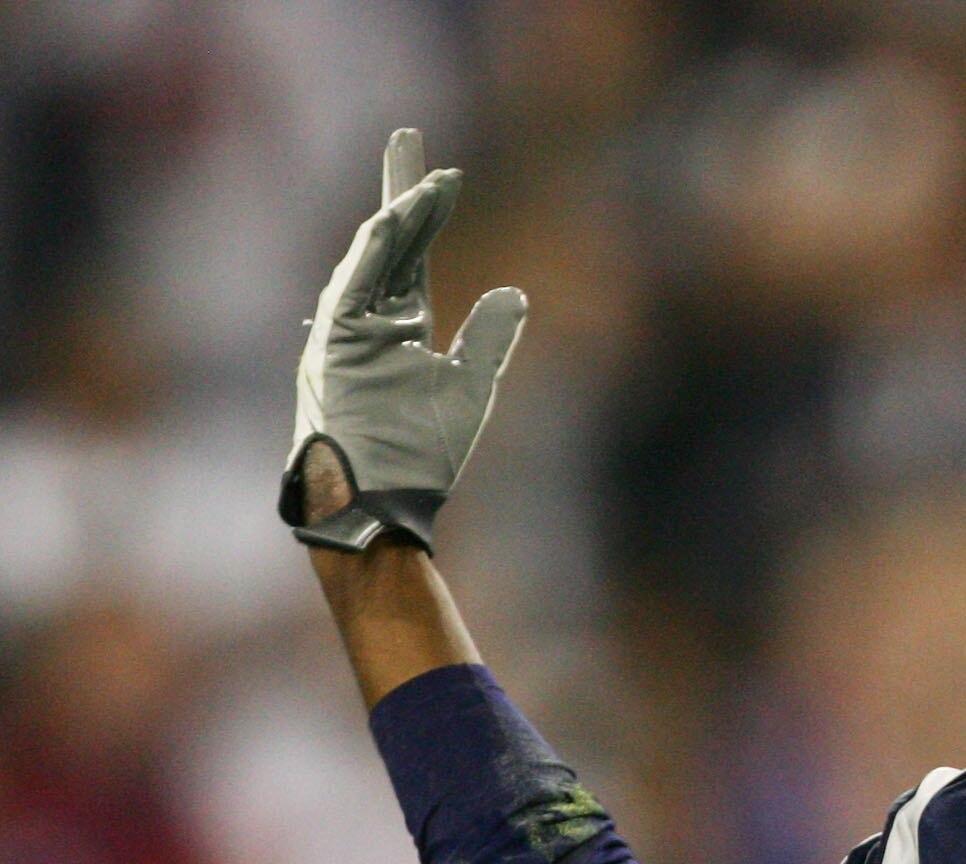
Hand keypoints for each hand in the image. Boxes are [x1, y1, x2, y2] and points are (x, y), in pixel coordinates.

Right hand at [281, 127, 525, 552]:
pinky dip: (377, 250)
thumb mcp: (469, 388)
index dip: (424, 211)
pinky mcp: (333, 344)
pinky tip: (399, 217)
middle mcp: (367, 320)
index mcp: (397, 328)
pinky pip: (356, 283)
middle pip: (388, 242)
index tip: (443, 173)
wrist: (380, 504)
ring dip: (401, 216)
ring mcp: (345, 329)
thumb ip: (489, 338)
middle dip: (403, 192)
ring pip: (373, 257)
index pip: (411, 256)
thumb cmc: (421, 457)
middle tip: (412, 139)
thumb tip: (514, 291)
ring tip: (432, 180)